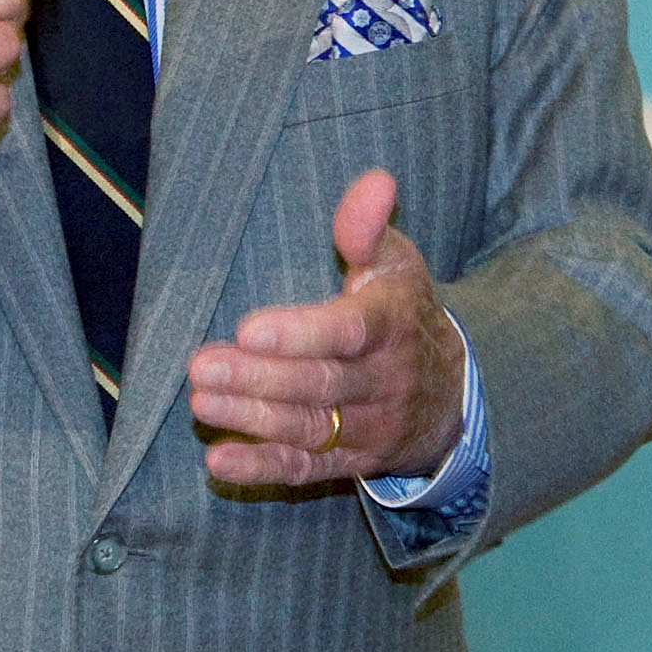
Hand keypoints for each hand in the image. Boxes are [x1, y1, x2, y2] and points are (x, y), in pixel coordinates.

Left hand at [187, 171, 466, 483]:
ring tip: (202, 400)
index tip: (249, 328)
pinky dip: (262, 468)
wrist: (450, 393)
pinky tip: (219, 461)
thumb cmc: (403, 313)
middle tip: (201, 365)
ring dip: (253, 418)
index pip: (350, 332)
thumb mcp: (396, 264)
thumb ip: (369, 228)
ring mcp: (368, 428)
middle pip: (321, 384)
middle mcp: (384, 381)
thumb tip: (375, 181)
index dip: (302, 334)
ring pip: (310, 428)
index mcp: (392, 326)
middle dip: (260, 378)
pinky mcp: (350, 463)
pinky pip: (306, 471)